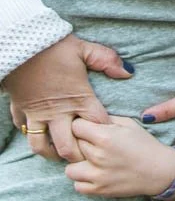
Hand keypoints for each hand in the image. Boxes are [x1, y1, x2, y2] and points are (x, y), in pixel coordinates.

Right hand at [4, 35, 132, 160]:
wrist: (22, 45)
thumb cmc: (55, 47)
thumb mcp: (85, 49)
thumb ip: (108, 60)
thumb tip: (128, 72)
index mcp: (78, 98)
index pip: (96, 126)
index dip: (104, 132)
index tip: (108, 135)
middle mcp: (57, 112)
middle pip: (67, 148)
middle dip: (77, 155)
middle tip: (84, 155)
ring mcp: (37, 114)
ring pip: (41, 147)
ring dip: (51, 152)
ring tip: (60, 151)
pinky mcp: (21, 110)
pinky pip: (24, 131)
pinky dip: (32, 134)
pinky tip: (40, 132)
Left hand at [66, 116, 174, 198]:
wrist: (158, 170)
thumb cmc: (144, 144)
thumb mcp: (128, 124)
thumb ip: (106, 120)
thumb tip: (88, 117)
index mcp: (105, 137)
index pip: (76, 126)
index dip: (81, 125)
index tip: (87, 127)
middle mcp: (98, 156)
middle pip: (73, 145)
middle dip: (81, 142)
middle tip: (92, 142)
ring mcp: (97, 176)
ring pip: (69, 169)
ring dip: (78, 163)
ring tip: (89, 160)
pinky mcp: (98, 191)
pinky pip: (77, 185)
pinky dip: (83, 180)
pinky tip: (94, 172)